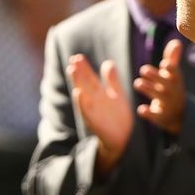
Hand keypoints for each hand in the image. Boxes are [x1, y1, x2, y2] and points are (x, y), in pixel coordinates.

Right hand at [68, 56, 133, 174]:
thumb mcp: (116, 94)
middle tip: (73, 59)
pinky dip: (81, 102)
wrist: (121, 137)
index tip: (78, 56)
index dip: (84, 68)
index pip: (89, 78)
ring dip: (77, 82)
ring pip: (83, 94)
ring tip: (72, 70)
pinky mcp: (94, 121)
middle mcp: (94, 100)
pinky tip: (78, 92)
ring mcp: (93, 110)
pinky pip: (86, 110)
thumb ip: (111, 80)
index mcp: (99, 93)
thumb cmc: (117, 116)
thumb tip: (108, 62)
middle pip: (84, 83)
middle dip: (79, 72)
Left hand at [133, 39, 186, 134]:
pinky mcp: (161, 116)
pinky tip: (141, 109)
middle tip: (143, 69)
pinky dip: (148, 113)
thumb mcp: (173, 74)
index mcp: (175, 79)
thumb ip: (172, 58)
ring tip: (138, 83)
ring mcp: (167, 104)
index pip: (175, 72)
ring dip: (148, 89)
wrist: (178, 114)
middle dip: (155, 76)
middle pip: (165, 83)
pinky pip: (154, 115)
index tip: (164, 64)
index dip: (171, 69)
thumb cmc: (172, 88)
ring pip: (159, 96)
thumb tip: (176, 41)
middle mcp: (172, 91)